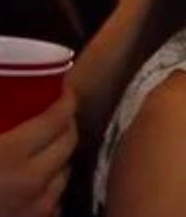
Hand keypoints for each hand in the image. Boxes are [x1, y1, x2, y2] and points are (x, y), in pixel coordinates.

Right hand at [0, 90, 77, 216]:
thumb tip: (4, 91)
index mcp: (11, 155)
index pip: (57, 119)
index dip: (64, 100)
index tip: (62, 90)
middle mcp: (32, 181)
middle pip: (69, 142)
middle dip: (66, 123)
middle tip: (55, 113)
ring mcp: (36, 207)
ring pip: (65, 171)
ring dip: (60, 155)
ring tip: (46, 144)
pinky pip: (53, 199)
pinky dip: (49, 185)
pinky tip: (34, 177)